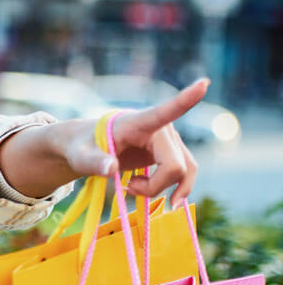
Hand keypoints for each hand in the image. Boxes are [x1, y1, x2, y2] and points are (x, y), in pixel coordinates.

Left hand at [63, 79, 207, 206]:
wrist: (89, 148)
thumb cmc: (83, 148)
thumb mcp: (80, 157)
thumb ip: (93, 163)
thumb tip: (111, 169)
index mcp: (138, 122)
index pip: (165, 111)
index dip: (186, 99)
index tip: (203, 84)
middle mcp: (161, 128)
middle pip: (175, 166)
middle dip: (154, 186)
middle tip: (126, 188)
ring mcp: (170, 141)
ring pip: (184, 172)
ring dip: (161, 189)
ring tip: (133, 189)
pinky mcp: (174, 152)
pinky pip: (185, 174)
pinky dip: (177, 190)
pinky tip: (167, 200)